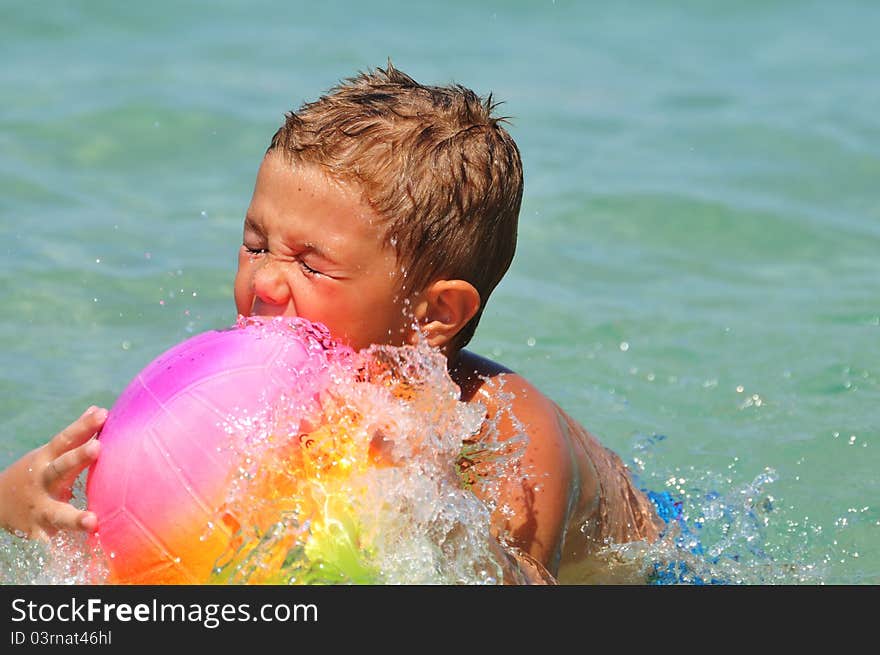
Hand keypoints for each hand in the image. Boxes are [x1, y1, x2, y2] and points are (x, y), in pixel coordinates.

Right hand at [0, 406, 106, 539]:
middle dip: (78, 458)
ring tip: (93, 522)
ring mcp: (38, 508)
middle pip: (61, 467)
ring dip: (74, 518)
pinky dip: (59, 552)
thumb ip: (76, 435)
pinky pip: (49, 544)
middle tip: (98, 448)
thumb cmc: (38, 472)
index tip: (103, 414)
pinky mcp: (36, 532)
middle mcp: (43, 481)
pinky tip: (73, 560)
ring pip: (56, 512)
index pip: (67, 439)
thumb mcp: (51, 453)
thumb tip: (99, 409)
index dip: (83, 425)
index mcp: (48, 459)